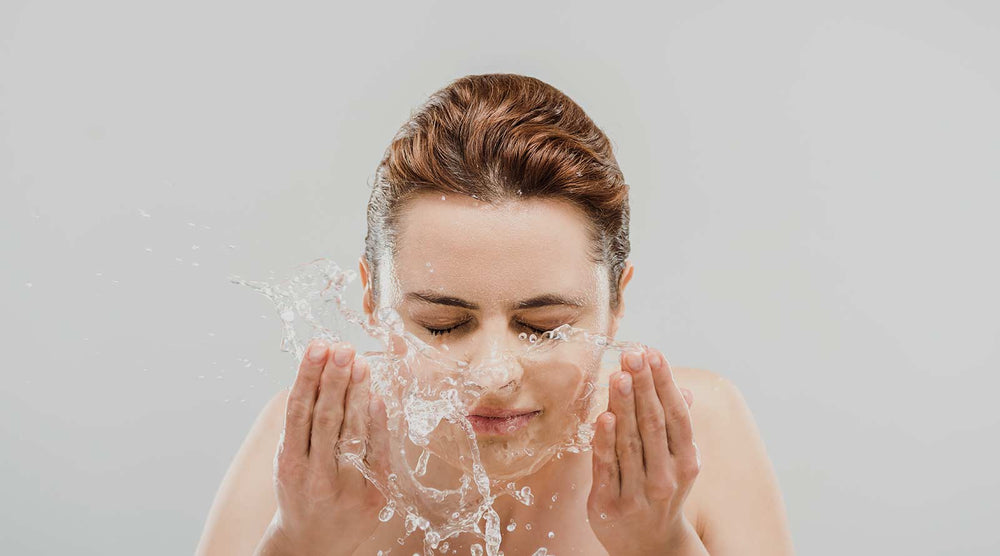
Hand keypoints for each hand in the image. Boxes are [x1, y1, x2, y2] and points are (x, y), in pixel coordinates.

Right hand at [256, 340, 389, 555]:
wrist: (313, 544)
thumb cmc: (301, 490)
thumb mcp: (290, 459)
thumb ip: (302, 422)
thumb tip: (322, 372)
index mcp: (289, 464)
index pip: (298, 411)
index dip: (308, 377)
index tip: (318, 346)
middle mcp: (315, 477)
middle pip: (326, 419)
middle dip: (334, 380)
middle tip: (342, 348)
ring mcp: (345, 488)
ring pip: (352, 434)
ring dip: (357, 395)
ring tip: (361, 363)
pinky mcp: (372, 496)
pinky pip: (377, 455)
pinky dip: (377, 425)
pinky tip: (377, 398)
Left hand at [587, 347, 701, 554]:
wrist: (649, 546)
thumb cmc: (660, 489)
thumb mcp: (676, 460)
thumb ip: (674, 424)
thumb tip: (681, 387)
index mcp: (686, 461)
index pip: (676, 415)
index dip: (664, 383)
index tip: (653, 353)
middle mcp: (666, 477)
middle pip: (653, 424)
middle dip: (643, 386)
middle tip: (634, 354)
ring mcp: (638, 492)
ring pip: (630, 442)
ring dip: (624, 406)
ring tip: (619, 375)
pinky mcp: (610, 504)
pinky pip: (606, 467)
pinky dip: (605, 442)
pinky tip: (603, 416)